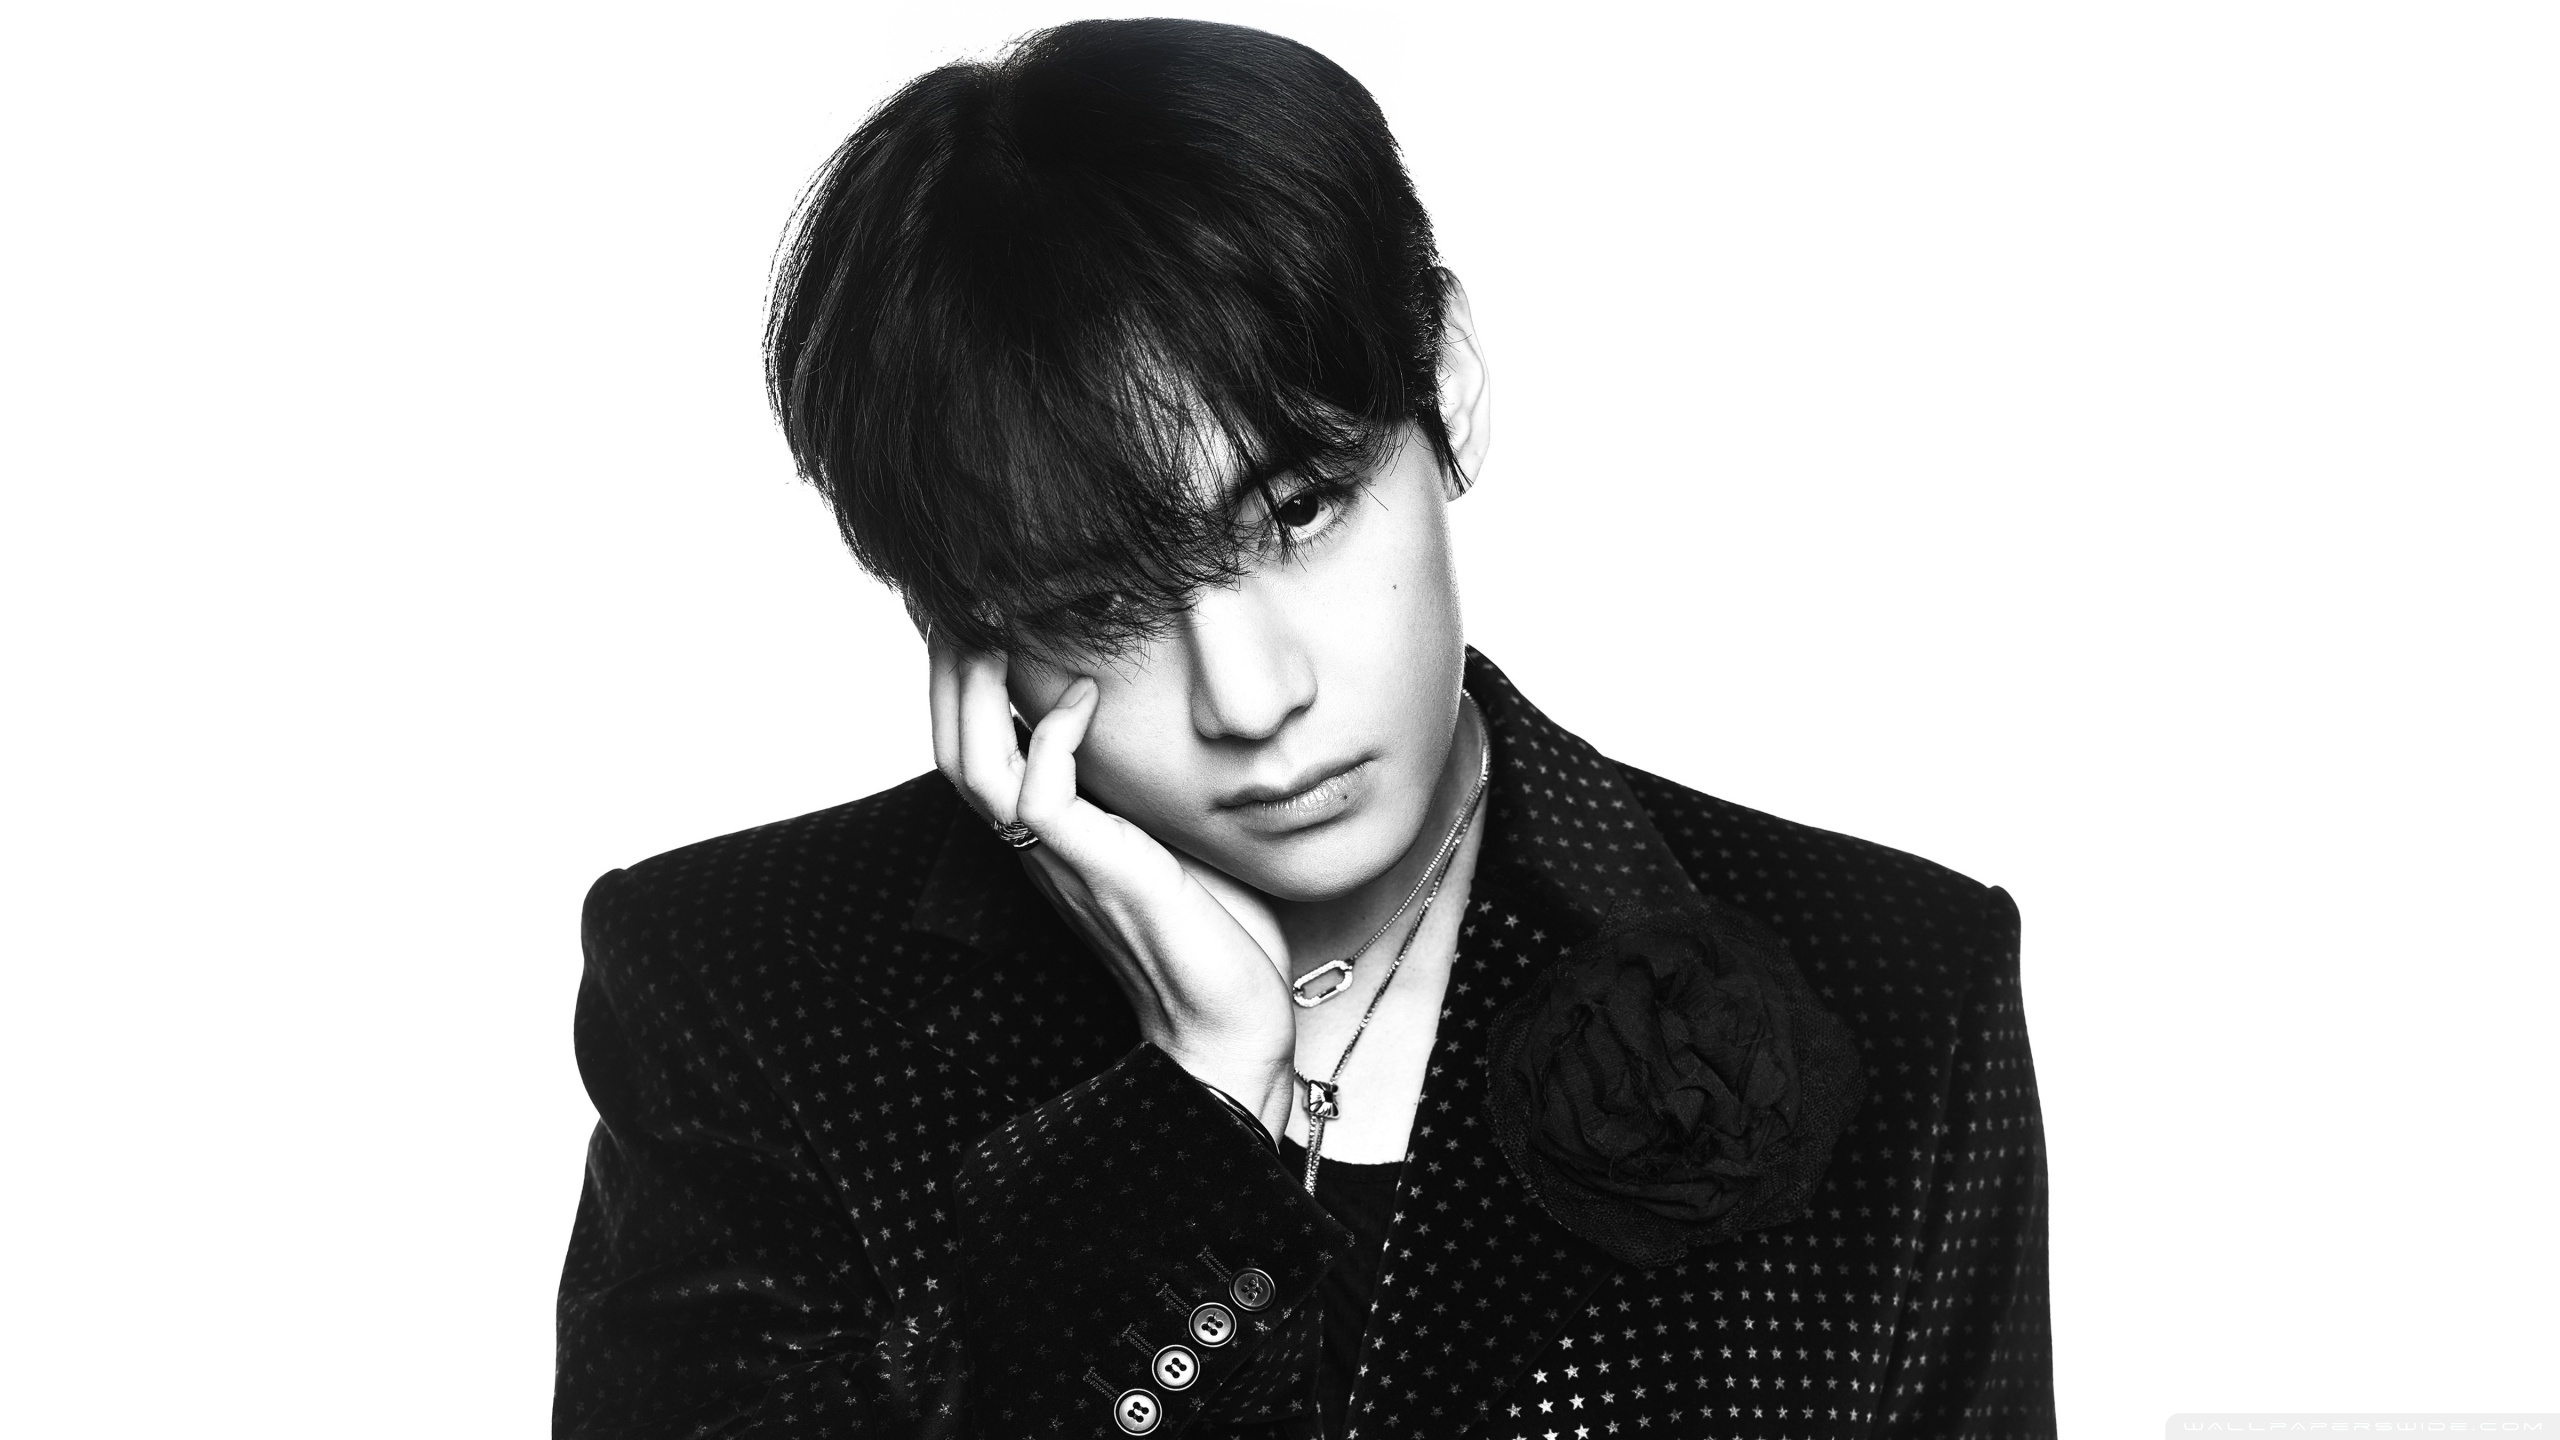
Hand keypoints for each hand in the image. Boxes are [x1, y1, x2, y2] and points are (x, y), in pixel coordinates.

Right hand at [928, 637, 1298, 1139]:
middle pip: (953, 744)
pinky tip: (1081, 691)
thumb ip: (1152, 777)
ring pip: (975, 764)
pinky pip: (1038, 796)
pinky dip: (1053, 734)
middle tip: (968, 592)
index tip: (982, 606)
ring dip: (978, 687)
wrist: (1230, 1024)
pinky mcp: (1094, 871)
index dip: (965, 676)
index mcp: (1049, 833)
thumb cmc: (1216, 932)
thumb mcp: (1178, 829)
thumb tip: (1162, 709)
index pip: (977, 742)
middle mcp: (1038, 845)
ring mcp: (1060, 860)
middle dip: (951, 664)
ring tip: (996, 620)